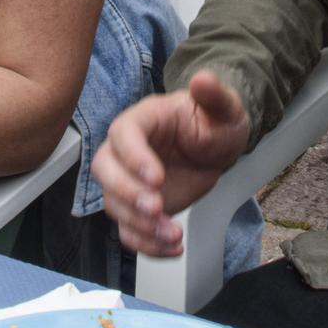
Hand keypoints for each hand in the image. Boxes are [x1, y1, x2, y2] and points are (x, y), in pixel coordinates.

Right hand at [92, 72, 249, 256]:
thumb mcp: (224, 108)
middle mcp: (127, 151)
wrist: (215, 149)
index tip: (156, 178)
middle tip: (156, 208)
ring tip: (173, 234)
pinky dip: (146, 245)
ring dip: (140, 224)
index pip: (124, 134)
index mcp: (143, 120)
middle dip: (126, 192)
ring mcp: (129, 181)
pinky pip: (129, 230)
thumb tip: (203, 79)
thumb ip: (215, 94)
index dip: (134, 157)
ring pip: (114, 204)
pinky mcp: (137, 208)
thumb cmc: (214, 123)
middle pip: (104, 169)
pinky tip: (172, 247)